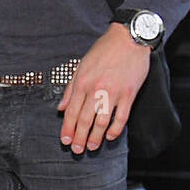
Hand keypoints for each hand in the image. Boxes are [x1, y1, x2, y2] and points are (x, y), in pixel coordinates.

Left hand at [57, 24, 150, 151]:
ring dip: (96, 137)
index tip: (65, 140)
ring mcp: (114, 93)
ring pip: (102, 121)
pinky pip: (121, 117)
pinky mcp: (129, 94)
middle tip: (76, 150)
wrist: (128, 39)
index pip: (71, 111)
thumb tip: (60, 108)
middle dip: (79, 137)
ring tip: (92, 147)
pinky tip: (110, 136)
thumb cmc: (104, 51)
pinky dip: (115, 129)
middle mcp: (96, 89)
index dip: (67, 128)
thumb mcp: (80, 66)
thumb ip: (70, 89)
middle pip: (85, 120)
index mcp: (82, 83)